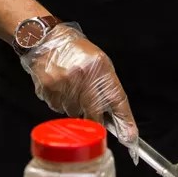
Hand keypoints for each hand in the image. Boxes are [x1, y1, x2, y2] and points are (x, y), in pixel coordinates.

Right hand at [20, 23, 138, 148]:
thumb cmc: (76, 51)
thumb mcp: (100, 64)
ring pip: (74, 113)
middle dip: (96, 119)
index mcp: (100, 68)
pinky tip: (60, 87)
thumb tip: (116, 118)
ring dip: (76, 106)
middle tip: (90, 110)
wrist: (47, 39)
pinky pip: (58, 108)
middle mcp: (83, 77)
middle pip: (94, 113)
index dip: (125, 120)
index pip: (117, 99)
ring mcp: (64, 85)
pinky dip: (61, 102)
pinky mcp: (48, 90)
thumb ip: (109, 89)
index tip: (130, 137)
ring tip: (71, 87)